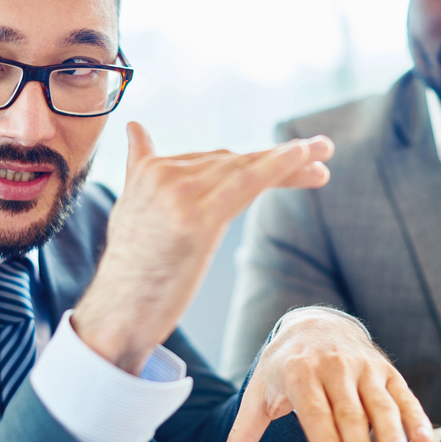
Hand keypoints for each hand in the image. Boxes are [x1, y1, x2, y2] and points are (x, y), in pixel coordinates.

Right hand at [72, 122, 334, 373]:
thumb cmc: (130, 271)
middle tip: (322, 153)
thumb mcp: (129, 208)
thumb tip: (135, 126)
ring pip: (245, 169)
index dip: (256, 158)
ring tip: (324, 155)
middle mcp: (163, 175)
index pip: (215, 158)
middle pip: (235, 161)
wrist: (116, 315)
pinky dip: (278, 165)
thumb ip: (139, 167)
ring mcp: (178, 194)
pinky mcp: (196, 218)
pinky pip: (246, 184)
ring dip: (291, 160)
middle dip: (280, 159)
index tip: (293, 157)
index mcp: (150, 170)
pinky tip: (303, 155)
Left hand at [212, 307, 433, 441]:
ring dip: (392, 436)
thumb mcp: (258, 393)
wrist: (315, 321)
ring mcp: (362, 366)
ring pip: (379, 404)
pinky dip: (415, 415)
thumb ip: (243, 433)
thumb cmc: (283, 366)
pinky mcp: (385, 369)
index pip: (314, 410)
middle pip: (349, 413)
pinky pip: (402, 394)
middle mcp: (333, 365)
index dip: (325, 440)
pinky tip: (424, 440)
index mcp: (298, 371)